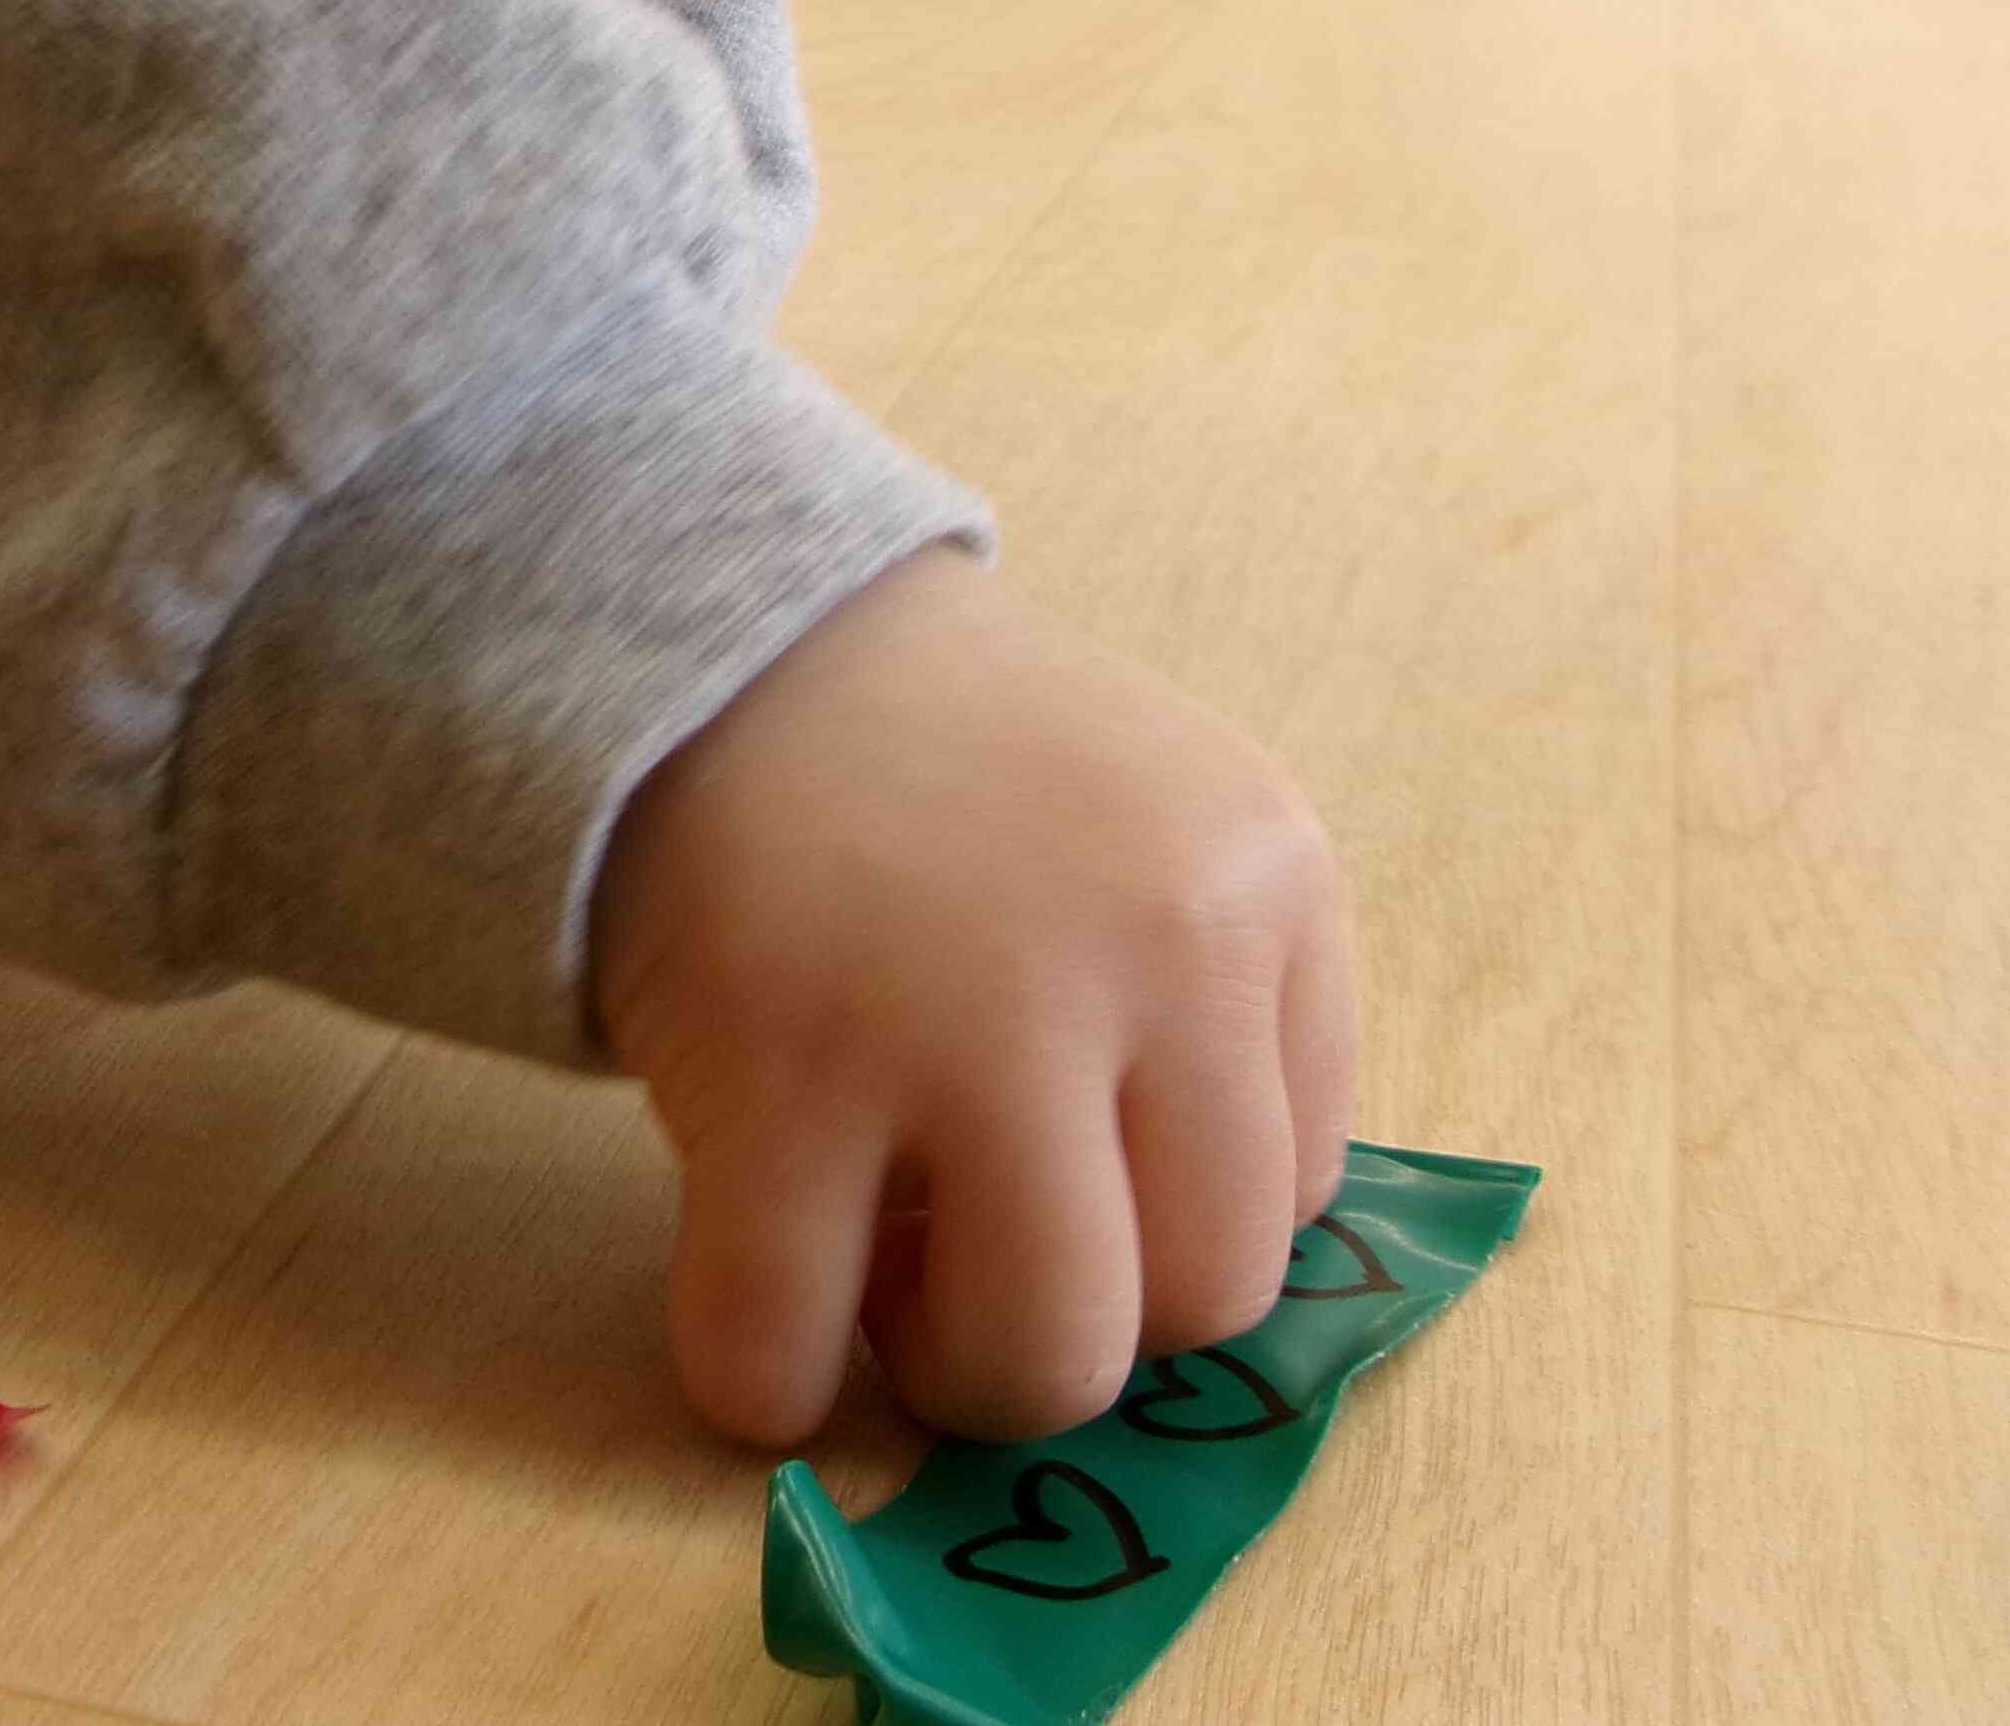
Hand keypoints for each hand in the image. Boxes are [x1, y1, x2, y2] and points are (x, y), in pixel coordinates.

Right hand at [588, 543, 1357, 1445]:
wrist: (712, 633)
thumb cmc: (941, 768)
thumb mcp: (1155, 830)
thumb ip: (1212, 1020)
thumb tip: (1183, 1299)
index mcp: (1263, 882)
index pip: (1296, 1195)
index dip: (1160, 1211)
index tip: (1061, 1153)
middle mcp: (1152, 946)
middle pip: (1202, 1303)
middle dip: (1079, 1316)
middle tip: (964, 1235)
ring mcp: (966, 1013)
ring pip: (1041, 1360)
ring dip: (952, 1368)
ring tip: (874, 1270)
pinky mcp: (779, 1072)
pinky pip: (788, 1352)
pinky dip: (767, 1375)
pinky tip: (751, 1288)